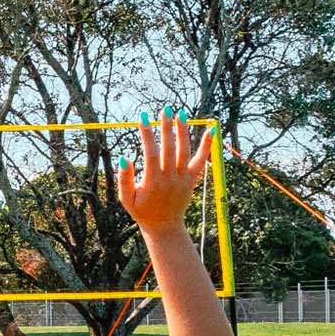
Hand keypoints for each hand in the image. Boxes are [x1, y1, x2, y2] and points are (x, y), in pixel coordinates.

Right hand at [118, 113, 211, 233]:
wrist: (164, 226)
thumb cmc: (141, 211)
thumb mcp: (126, 198)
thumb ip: (124, 178)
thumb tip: (123, 157)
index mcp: (153, 182)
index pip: (151, 153)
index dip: (147, 134)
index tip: (143, 117)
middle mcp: (171, 179)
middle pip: (170, 148)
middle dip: (167, 127)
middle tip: (165, 109)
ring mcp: (184, 178)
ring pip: (186, 151)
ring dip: (183, 131)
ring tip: (180, 114)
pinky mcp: (192, 179)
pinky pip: (201, 160)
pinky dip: (206, 145)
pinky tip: (210, 129)